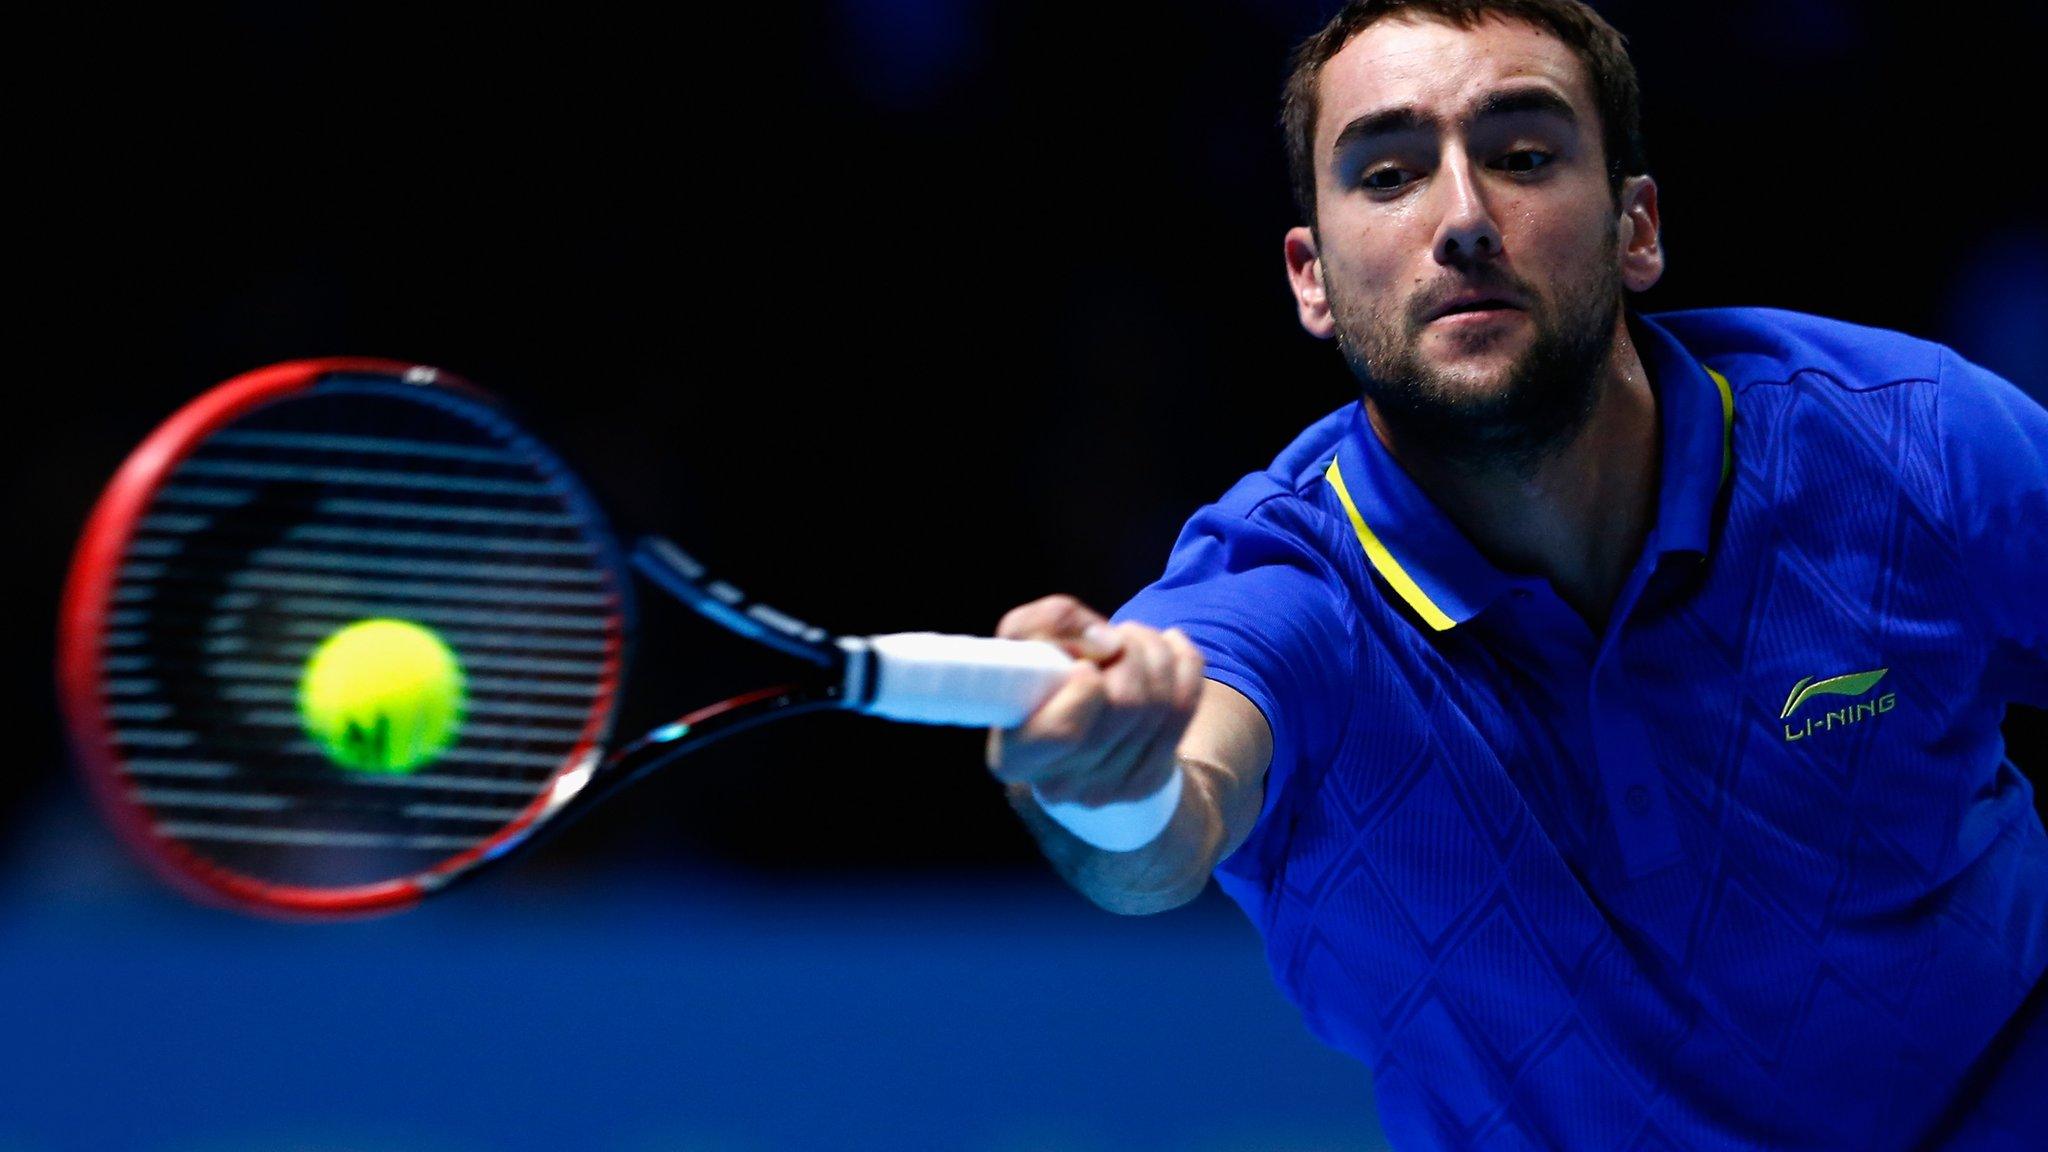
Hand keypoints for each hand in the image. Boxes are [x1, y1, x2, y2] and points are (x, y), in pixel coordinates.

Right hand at [984, 594, 1204, 807]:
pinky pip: (1186, 709)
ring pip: (1159, 706)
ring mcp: (1108, 788)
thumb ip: (1050, 622)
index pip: (1063, 732)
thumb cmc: (1041, 676)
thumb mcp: (1025, 637)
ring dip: (1154, 652)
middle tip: (1117, 636)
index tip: (1085, 666)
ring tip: (1134, 639)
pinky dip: (1185, 664)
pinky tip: (1170, 646)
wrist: (1074, 720)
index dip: (1085, 690)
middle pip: (1124, 707)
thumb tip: (1108, 642)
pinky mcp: (1147, 781)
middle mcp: (1060, 784)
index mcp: (1016, 755)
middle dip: (1129, 652)